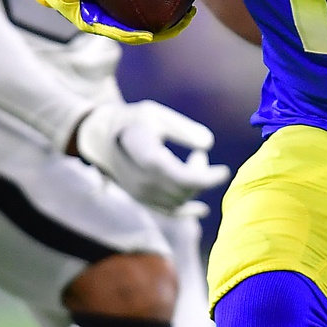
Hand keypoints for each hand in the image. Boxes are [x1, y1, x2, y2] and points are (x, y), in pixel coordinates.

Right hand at [30, 0, 192, 45]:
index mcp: (91, 21)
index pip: (117, 32)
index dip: (134, 35)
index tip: (151, 35)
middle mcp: (108, 18)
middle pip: (140, 30)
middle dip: (164, 29)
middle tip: (187, 18)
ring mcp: (117, 9)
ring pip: (147, 18)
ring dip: (169, 17)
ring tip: (191, 10)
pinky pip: (147, 2)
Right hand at [74, 100, 229, 213]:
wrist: (100, 136)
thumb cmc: (133, 121)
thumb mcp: (157, 115)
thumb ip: (183, 129)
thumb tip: (207, 145)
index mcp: (145, 156)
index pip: (181, 176)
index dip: (206, 177)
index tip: (225, 171)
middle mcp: (141, 180)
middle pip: (184, 189)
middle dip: (201, 173)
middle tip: (198, 154)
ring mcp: (139, 193)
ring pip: (179, 200)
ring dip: (194, 184)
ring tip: (191, 161)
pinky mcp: (141, 199)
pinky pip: (167, 211)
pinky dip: (186, 210)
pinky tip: (202, 210)